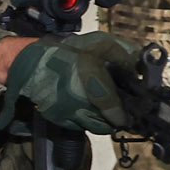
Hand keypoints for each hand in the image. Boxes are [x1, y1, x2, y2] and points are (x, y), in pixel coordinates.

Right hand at [2, 31, 141, 134]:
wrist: (30, 63)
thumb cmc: (67, 52)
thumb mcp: (98, 42)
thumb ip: (122, 53)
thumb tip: (139, 68)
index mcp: (89, 76)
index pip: (110, 106)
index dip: (122, 115)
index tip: (128, 117)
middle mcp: (76, 98)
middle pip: (104, 123)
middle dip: (113, 119)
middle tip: (120, 112)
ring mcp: (65, 110)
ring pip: (92, 127)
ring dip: (101, 122)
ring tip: (105, 112)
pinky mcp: (56, 117)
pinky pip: (78, 126)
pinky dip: (86, 121)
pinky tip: (87, 110)